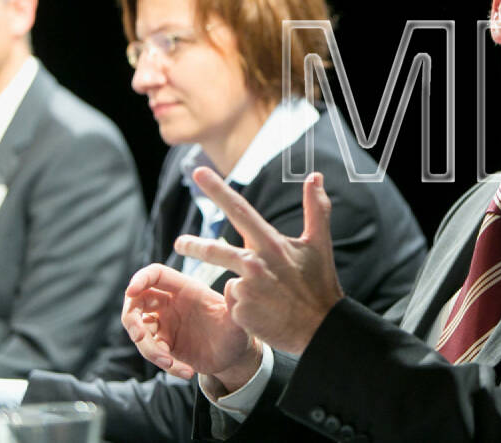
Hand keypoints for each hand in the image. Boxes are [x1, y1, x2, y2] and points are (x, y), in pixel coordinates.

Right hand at [122, 264, 261, 389]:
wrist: (235, 357)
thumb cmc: (237, 332)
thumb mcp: (237, 321)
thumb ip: (234, 304)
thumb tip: (234, 285)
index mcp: (186, 289)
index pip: (156, 275)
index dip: (141, 279)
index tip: (131, 291)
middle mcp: (172, 303)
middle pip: (137, 301)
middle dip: (131, 318)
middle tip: (139, 337)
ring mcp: (166, 324)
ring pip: (140, 331)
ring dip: (149, 349)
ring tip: (170, 363)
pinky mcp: (165, 344)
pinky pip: (153, 352)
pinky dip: (165, 364)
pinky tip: (186, 372)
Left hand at [176, 169, 344, 354]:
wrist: (321, 329)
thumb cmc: (319, 284)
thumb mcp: (319, 243)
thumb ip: (316, 208)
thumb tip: (315, 176)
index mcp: (271, 244)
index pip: (240, 209)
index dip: (218, 189)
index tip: (198, 171)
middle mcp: (255, 264)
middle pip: (215, 250)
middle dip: (194, 245)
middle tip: (180, 242)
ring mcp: (246, 289)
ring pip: (231, 281)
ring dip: (242, 286)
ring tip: (261, 296)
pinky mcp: (240, 313)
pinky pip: (234, 303)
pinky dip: (246, 306)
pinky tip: (266, 313)